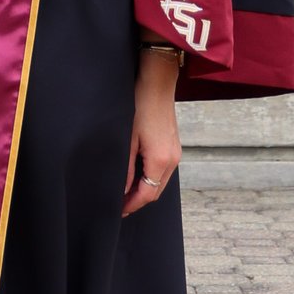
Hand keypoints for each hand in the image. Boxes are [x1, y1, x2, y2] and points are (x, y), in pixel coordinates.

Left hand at [122, 46, 181, 214]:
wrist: (157, 84)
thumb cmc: (140, 106)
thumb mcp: (128, 139)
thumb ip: (125, 168)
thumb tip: (122, 190)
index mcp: (160, 160)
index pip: (147, 194)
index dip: (132, 205)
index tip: (118, 210)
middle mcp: (172, 160)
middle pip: (156, 191)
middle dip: (138, 200)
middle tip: (119, 204)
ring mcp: (175, 153)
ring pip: (160, 181)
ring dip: (145, 189)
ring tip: (125, 191)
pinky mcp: (174, 146)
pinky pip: (163, 170)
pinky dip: (151, 177)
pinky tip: (137, 175)